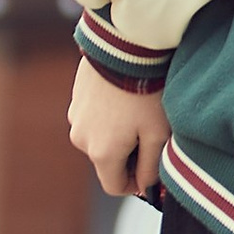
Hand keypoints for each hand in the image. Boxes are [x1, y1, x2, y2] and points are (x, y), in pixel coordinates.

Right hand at [68, 63, 170, 199]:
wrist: (124, 46)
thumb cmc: (146, 92)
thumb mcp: (157, 133)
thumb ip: (151, 166)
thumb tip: (145, 186)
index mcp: (101, 153)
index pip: (115, 187)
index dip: (136, 184)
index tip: (151, 170)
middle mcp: (81, 139)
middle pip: (107, 162)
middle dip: (128, 156)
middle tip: (151, 134)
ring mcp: (75, 118)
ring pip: (100, 140)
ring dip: (118, 135)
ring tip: (139, 112)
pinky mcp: (76, 100)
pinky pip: (94, 120)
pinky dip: (109, 117)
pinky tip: (126, 98)